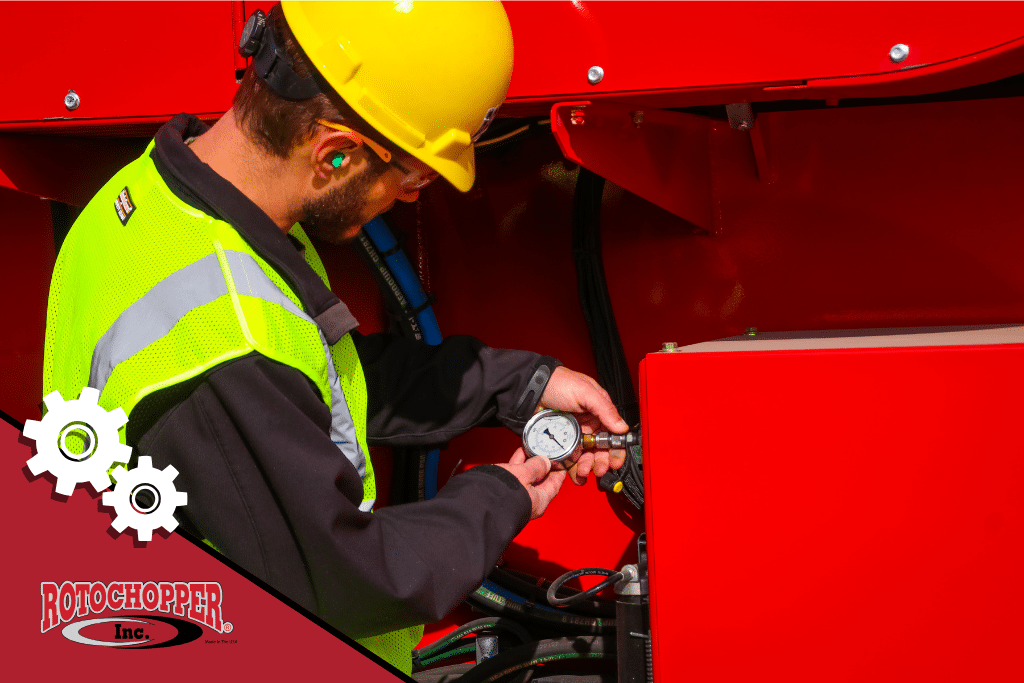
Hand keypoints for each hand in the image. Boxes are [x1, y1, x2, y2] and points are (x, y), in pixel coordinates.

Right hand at [496, 448, 566, 519]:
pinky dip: (518, 465)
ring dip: (529, 462)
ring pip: (527, 477)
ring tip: (530, 448)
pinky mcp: (505, 492)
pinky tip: (518, 454)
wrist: (478, 502)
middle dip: (542, 464)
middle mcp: (529, 502)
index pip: (555, 484)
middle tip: (545, 450)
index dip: (559, 469)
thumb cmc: (503, 493)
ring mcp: (517, 497)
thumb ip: (536, 466)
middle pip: (541, 480)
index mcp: (540, 501)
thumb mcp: (524, 474)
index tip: (561, 459)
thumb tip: (544, 462)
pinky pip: (515, 477)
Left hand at [538, 366, 629, 485]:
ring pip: (586, 456)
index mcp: (599, 413)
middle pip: (600, 450)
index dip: (616, 450)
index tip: (615, 461)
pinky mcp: (562, 442)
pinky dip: (572, 468)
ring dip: (587, 466)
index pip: (613, 435)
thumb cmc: (559, 382)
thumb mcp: (586, 392)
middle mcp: (589, 425)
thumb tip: (622, 427)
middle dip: (601, 462)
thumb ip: (605, 409)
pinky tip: (574, 473)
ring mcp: (575, 434)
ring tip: (583, 472)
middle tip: (598, 470)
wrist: (533, 388)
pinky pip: (570, 457)